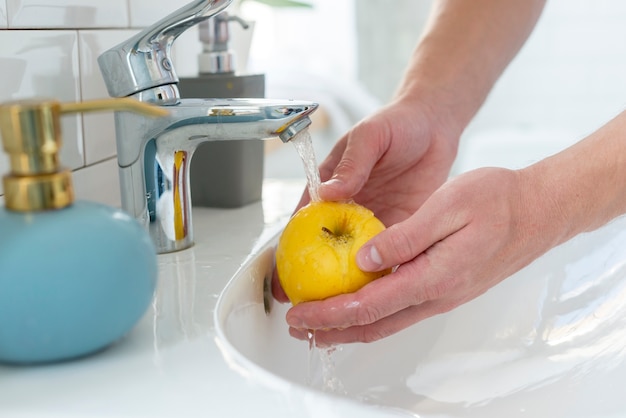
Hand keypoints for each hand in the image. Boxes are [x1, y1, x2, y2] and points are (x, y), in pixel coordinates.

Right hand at [272, 94, 460, 301]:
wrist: (435, 125)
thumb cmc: (397, 123)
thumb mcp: (369, 137)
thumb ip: (351, 164)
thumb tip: (329, 192)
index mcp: (331, 188)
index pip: (303, 225)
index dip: (288, 253)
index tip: (281, 279)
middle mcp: (349, 210)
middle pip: (325, 251)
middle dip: (312, 281)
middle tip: (305, 309)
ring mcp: (374, 222)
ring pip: (355, 260)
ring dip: (346, 286)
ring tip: (337, 314)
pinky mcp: (402, 227)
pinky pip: (389, 255)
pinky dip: (381, 275)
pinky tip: (377, 296)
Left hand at [284, 167, 563, 344]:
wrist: (537, 211)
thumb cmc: (498, 202)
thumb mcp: (448, 206)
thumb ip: (405, 237)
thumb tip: (364, 260)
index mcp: (433, 275)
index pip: (368, 306)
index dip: (329, 313)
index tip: (300, 314)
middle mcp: (436, 294)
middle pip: (373, 325)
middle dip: (331, 329)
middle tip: (299, 328)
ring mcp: (442, 295)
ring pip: (386, 322)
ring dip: (349, 325)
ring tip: (320, 323)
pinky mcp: (444, 288)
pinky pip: (400, 309)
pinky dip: (371, 313)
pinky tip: (358, 302)